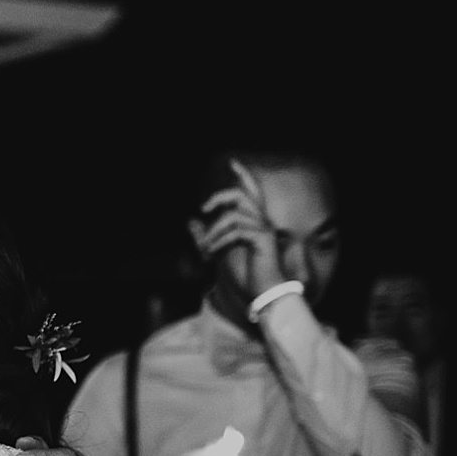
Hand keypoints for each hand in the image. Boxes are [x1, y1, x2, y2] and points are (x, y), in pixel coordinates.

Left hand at [191, 161, 285, 304]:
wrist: (264, 293)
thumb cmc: (248, 275)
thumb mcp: (221, 252)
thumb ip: (208, 235)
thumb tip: (191, 221)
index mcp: (255, 221)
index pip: (250, 192)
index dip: (243, 176)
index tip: (232, 162)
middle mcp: (262, 221)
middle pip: (240, 195)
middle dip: (219, 198)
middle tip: (204, 209)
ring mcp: (263, 230)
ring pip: (234, 216)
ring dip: (214, 231)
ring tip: (205, 248)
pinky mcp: (262, 240)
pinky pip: (236, 231)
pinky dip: (219, 240)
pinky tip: (212, 252)